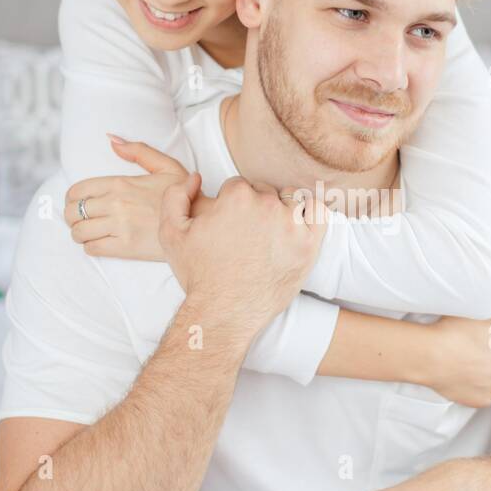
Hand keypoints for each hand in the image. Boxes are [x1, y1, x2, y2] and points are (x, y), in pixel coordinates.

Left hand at [64, 137, 189, 259]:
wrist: (199, 222)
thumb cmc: (183, 194)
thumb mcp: (165, 165)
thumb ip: (137, 150)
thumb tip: (111, 140)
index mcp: (120, 183)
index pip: (76, 191)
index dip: (72, 199)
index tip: (79, 203)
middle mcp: (116, 204)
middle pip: (72, 212)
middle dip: (73, 217)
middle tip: (83, 219)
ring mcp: (119, 226)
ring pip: (79, 232)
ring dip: (80, 233)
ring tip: (90, 232)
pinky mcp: (125, 247)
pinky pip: (92, 248)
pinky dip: (90, 247)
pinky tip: (101, 242)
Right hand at [158, 172, 326, 338]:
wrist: (224, 313)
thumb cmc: (199, 275)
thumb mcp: (171, 233)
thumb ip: (175, 195)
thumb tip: (196, 177)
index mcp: (237, 197)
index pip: (239, 186)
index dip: (231, 205)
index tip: (230, 225)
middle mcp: (267, 205)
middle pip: (265, 191)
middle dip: (255, 207)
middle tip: (249, 234)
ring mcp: (291, 224)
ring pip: (291, 199)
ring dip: (282, 209)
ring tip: (270, 233)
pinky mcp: (310, 244)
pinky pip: (319, 212)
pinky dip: (311, 214)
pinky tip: (297, 227)